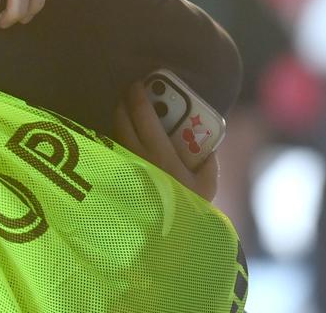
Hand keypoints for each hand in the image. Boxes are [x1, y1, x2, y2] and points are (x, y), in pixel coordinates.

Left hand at [113, 79, 218, 200]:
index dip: (140, 98)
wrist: (170, 240)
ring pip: (117, 136)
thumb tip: (204, 139)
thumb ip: (207, 158)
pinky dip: (119, 138)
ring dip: (119, 119)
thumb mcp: (208, 183)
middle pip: (123, 123)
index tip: (138, 84)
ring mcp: (127, 171)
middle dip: (125, 103)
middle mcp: (139, 162)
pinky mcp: (120, 180)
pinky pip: (117, 151)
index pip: (144, 119)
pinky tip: (125, 135)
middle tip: (131, 91)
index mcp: (162, 158)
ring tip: (126, 109)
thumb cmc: (192, 209)